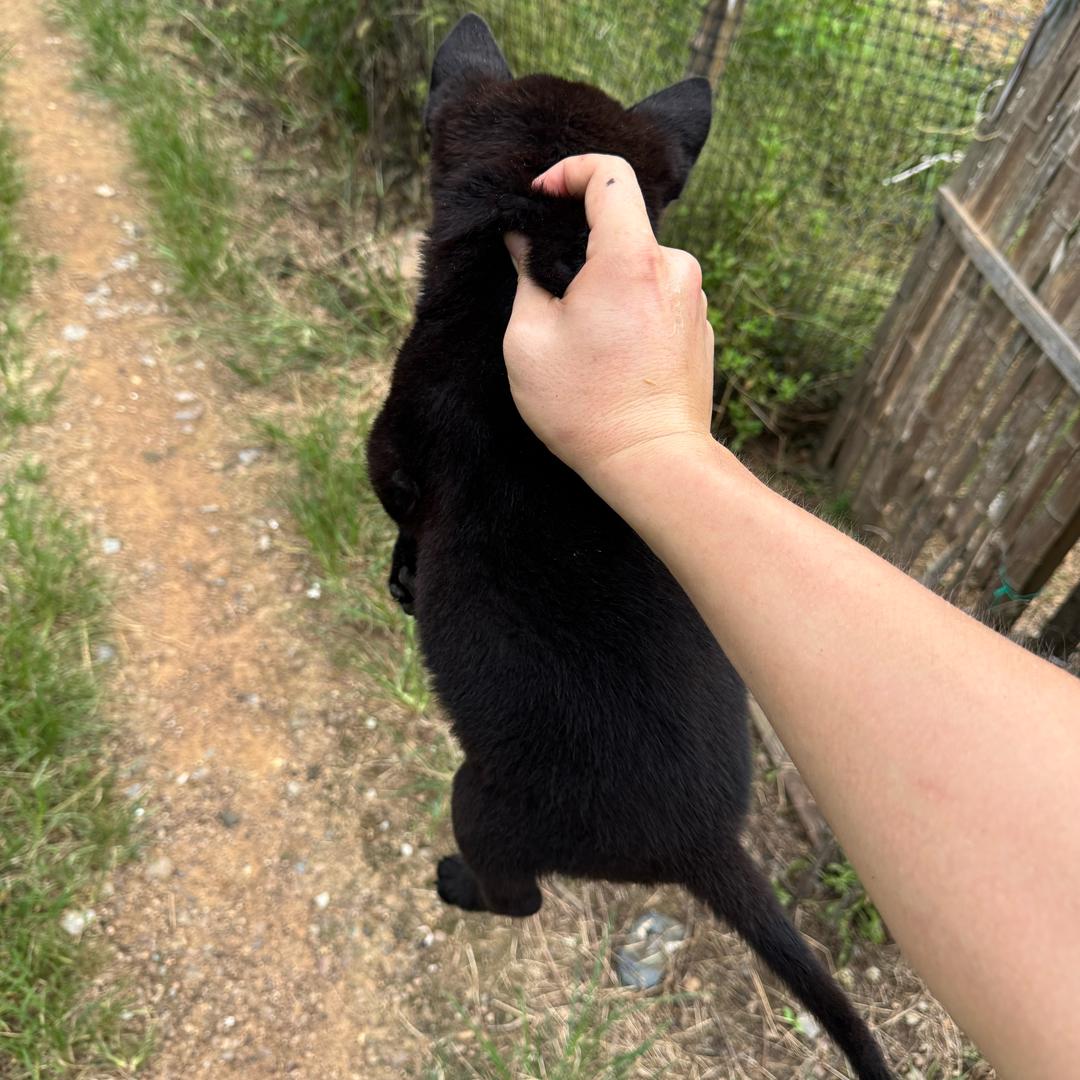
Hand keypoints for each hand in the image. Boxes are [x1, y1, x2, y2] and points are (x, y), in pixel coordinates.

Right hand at [503, 154, 714, 486]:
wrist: (652, 462)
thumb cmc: (585, 407)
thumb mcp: (529, 340)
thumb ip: (526, 275)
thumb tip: (522, 241)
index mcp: (630, 258)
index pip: (608, 175)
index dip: (568, 171)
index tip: (542, 196)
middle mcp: (674, 268)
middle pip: (623, 227)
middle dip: (582, 248)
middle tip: (552, 291)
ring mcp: (694, 299)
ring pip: (640, 267)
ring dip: (608, 283)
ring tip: (583, 336)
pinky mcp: (701, 329)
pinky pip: (659, 297)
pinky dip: (631, 308)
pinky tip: (612, 354)